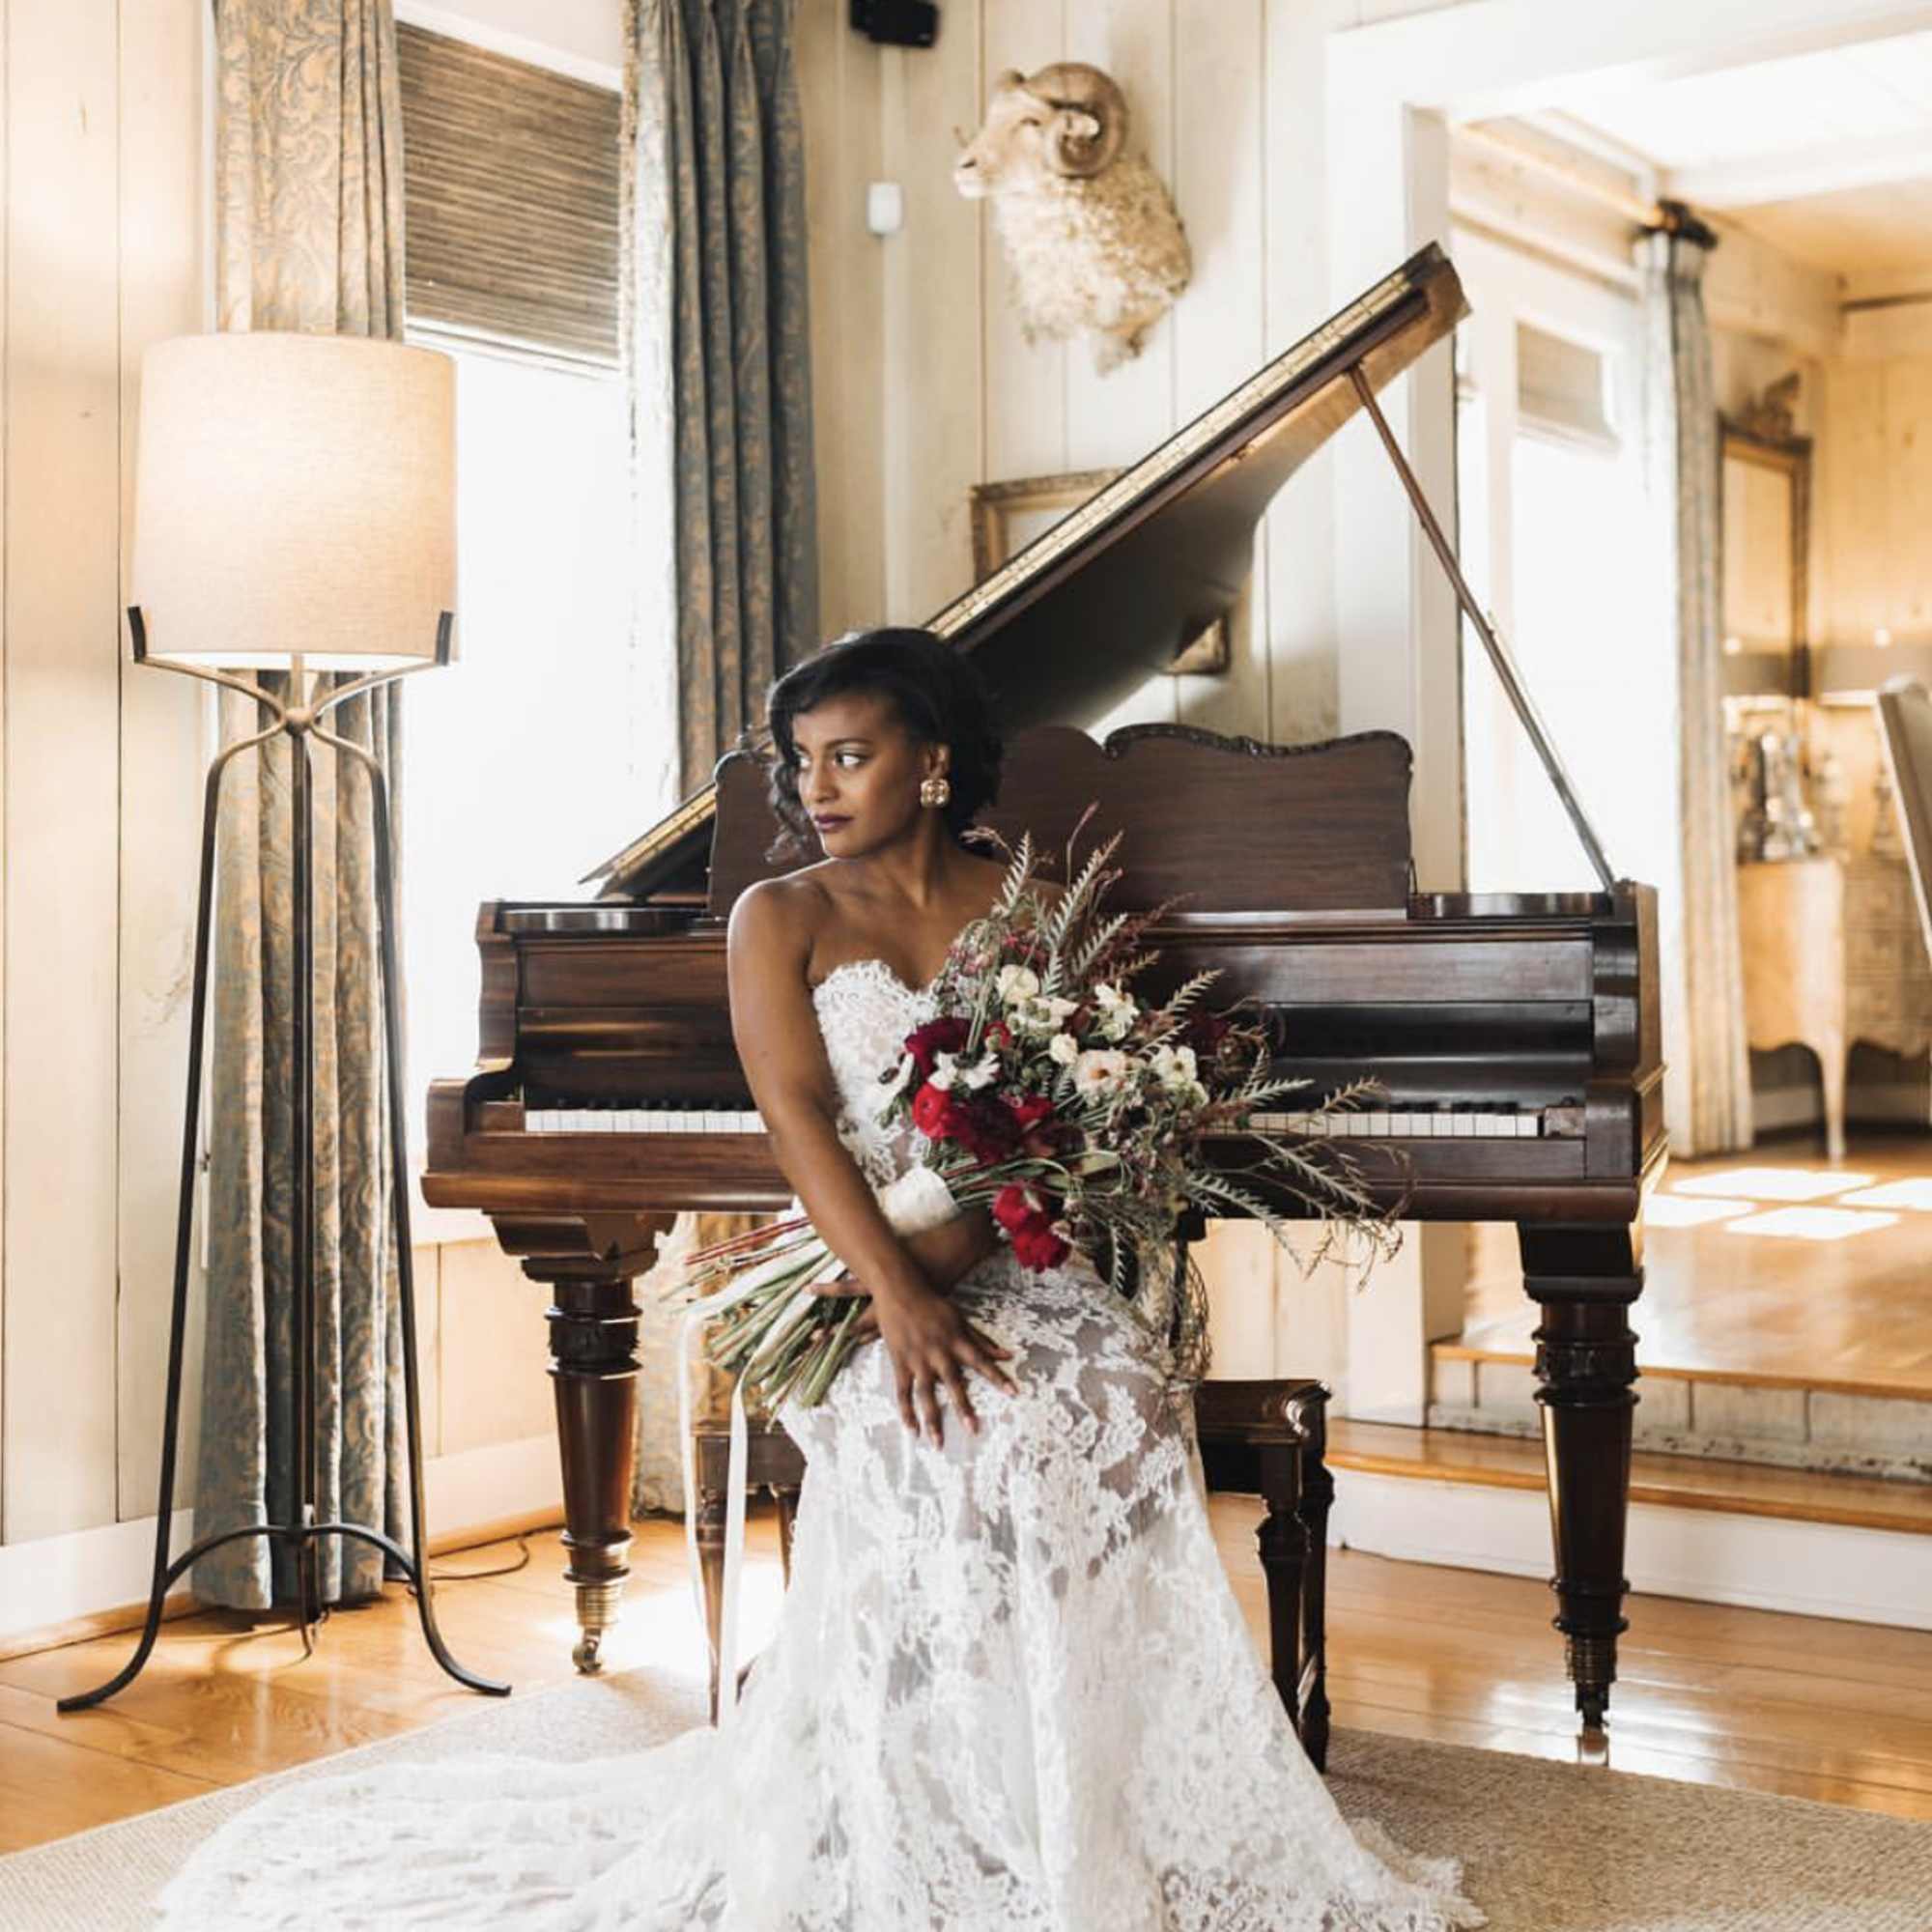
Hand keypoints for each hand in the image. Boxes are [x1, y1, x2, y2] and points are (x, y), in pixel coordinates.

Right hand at [872, 1283, 1016, 1445]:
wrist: (900, 1290)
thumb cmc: (934, 1304)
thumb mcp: (961, 1319)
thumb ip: (983, 1341)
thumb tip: (1008, 1355)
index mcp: (956, 1341)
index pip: (982, 1362)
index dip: (998, 1377)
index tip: (1013, 1393)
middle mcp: (938, 1353)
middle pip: (953, 1385)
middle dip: (963, 1408)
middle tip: (973, 1430)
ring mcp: (917, 1360)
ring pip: (925, 1395)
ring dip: (932, 1419)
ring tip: (938, 1443)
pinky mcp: (900, 1363)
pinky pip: (903, 1392)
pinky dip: (906, 1412)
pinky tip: (912, 1430)